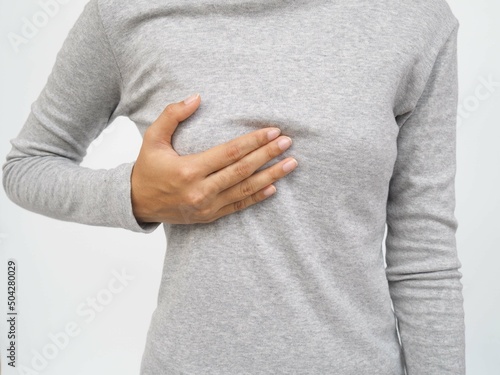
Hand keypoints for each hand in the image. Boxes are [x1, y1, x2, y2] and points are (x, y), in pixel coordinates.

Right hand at [130, 93, 297, 223]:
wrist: (136, 203)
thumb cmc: (147, 168)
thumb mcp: (152, 138)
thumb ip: (172, 115)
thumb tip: (196, 97)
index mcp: (189, 169)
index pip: (230, 153)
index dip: (254, 141)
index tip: (273, 131)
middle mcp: (201, 190)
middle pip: (243, 170)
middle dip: (268, 155)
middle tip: (288, 143)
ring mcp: (206, 206)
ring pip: (245, 190)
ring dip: (271, 176)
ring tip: (290, 164)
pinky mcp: (209, 216)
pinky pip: (238, 206)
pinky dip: (257, 197)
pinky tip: (274, 187)